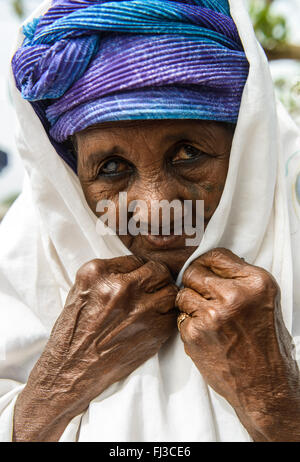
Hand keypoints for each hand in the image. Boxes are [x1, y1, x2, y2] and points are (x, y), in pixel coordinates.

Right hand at [13, 256, 177, 440]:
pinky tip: (154, 320)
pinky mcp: (153, 331)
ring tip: (155, 304)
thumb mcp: (80, 290)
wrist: (72, 368)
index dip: (140, 269)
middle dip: (157, 279)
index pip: (136, 259)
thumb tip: (135, 267)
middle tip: (152, 289)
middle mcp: (120, 288)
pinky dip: (167, 316)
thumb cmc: (74, 330)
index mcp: (98, 273)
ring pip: (170, 291)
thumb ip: (107, 274)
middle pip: (158, 271)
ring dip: (165, 296)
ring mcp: (139, 309)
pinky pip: (173, 314)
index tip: (139, 278)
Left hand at [176, 248, 299, 441]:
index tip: (205, 271)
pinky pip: (180, 317)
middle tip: (201, 294)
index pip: (216, 255)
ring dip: (189, 303)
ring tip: (206, 317)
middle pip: (194, 271)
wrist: (264, 387)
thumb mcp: (264, 302)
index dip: (207, 264)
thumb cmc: (266, 345)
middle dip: (194, 281)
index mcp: (256, 283)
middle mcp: (235, 295)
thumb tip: (211, 264)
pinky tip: (205, 334)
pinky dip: (188, 324)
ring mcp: (213, 315)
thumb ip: (240, 280)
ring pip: (183, 293)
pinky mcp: (196, 333)